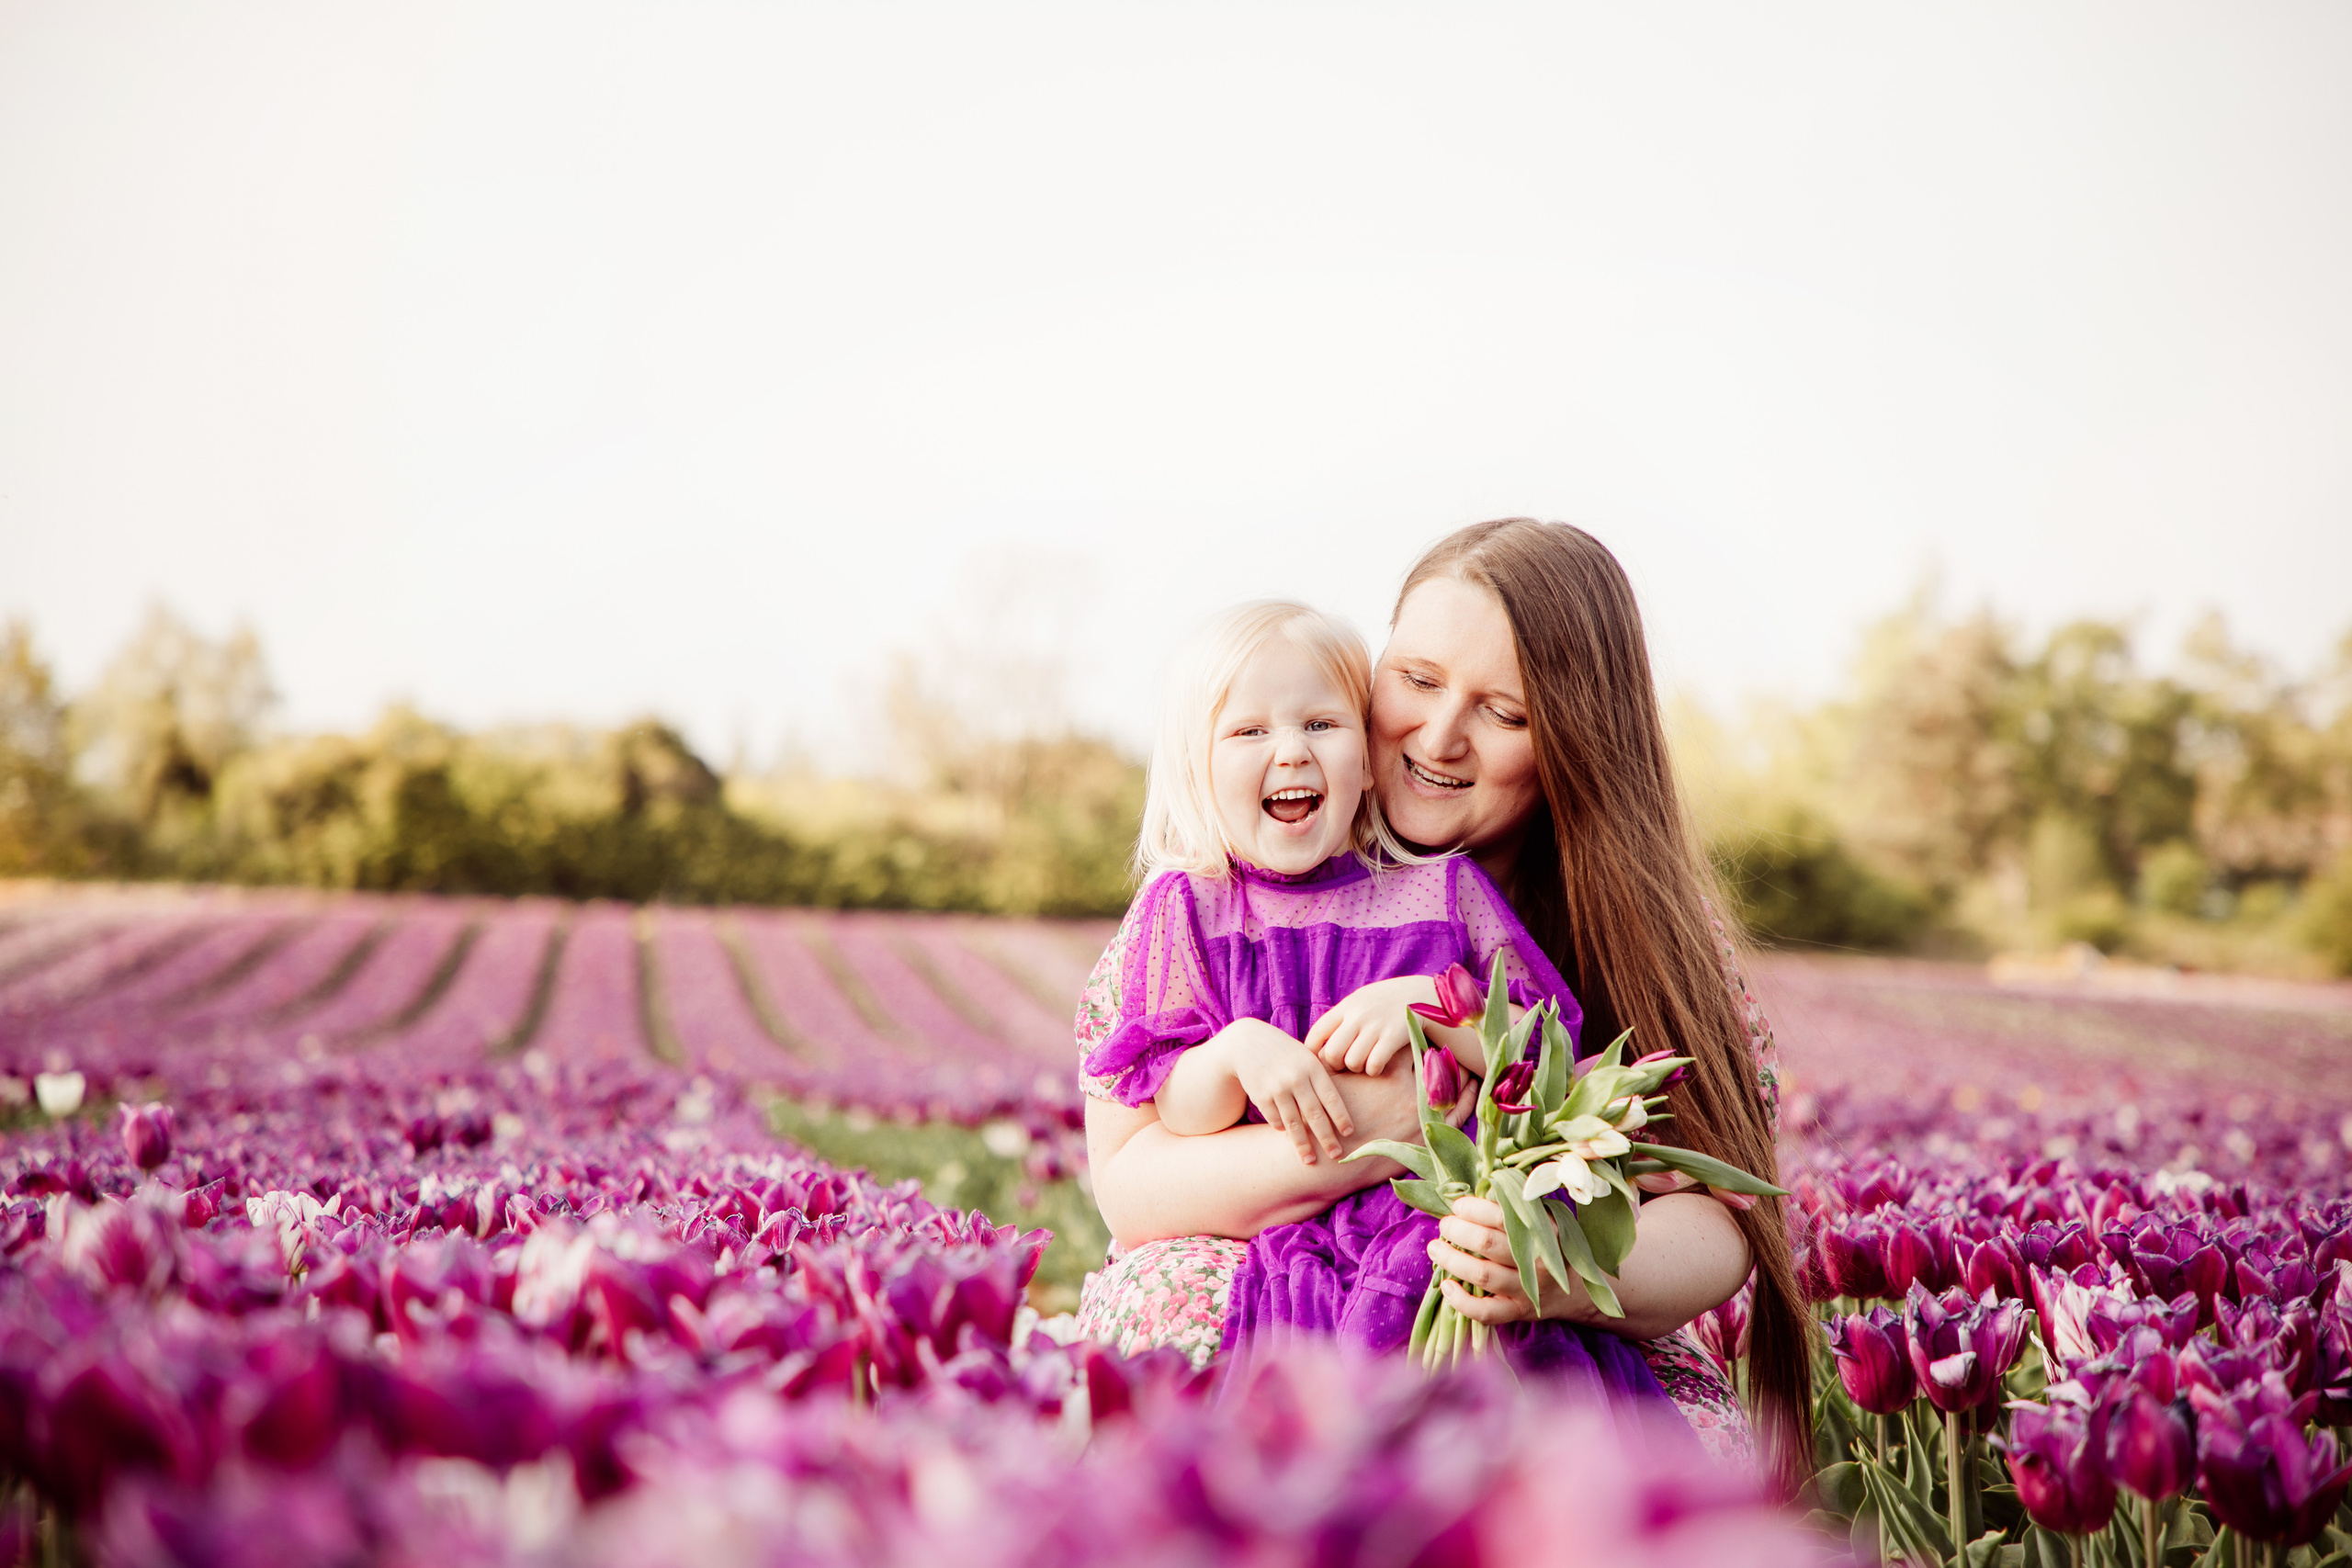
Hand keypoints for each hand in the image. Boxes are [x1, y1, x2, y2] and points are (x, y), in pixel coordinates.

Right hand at [1220, 1019, 1355, 1165]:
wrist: (1247, 1043)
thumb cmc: (1284, 1052)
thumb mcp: (1305, 1055)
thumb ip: (1321, 1076)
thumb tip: (1339, 1107)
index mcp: (1312, 1066)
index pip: (1331, 1097)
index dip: (1341, 1117)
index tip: (1350, 1134)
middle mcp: (1295, 1078)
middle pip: (1315, 1115)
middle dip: (1326, 1138)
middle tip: (1336, 1156)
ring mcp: (1277, 1088)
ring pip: (1293, 1124)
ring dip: (1303, 1145)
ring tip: (1310, 1161)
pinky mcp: (1261, 1096)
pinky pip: (1276, 1120)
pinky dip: (1283, 1129)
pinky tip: (1288, 1134)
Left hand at [1304, 976, 1433, 1076]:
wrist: (1420, 995)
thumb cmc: (1384, 1002)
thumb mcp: (1359, 1001)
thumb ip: (1340, 1019)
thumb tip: (1316, 1045)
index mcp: (1346, 1007)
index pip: (1317, 1034)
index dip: (1313, 1053)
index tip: (1319, 1060)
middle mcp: (1357, 1016)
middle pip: (1332, 1053)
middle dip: (1336, 1065)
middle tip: (1345, 1064)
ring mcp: (1375, 1026)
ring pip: (1352, 1062)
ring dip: (1357, 1068)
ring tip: (1363, 1063)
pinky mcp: (1393, 1037)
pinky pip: (1373, 1065)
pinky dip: (1373, 1070)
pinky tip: (1378, 1066)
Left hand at [1426, 1195, 1591, 1325]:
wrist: (1576, 1289)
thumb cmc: (1548, 1246)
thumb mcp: (1543, 1221)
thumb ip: (1515, 1208)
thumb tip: (1474, 1191)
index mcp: (1542, 1232)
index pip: (1501, 1216)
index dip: (1473, 1209)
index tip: (1458, 1206)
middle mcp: (1536, 1261)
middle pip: (1487, 1244)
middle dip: (1457, 1231)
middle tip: (1445, 1224)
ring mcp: (1527, 1289)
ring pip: (1482, 1275)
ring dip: (1452, 1260)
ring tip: (1435, 1248)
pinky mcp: (1518, 1311)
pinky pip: (1486, 1312)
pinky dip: (1462, 1302)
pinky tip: (1447, 1286)